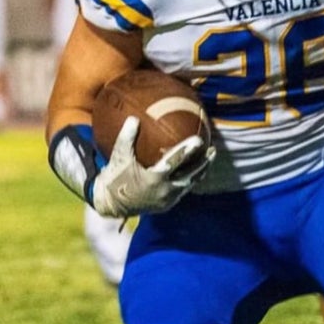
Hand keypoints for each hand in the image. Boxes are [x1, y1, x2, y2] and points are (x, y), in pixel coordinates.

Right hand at [92, 116, 214, 217]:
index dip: (188, 150)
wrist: (110, 204)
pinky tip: (195, 171)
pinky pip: (182, 191)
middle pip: (190, 175)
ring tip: (209, 159)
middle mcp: (164, 190)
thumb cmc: (115, 178)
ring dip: (200, 172)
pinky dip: (190, 180)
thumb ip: (127, 137)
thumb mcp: (118, 156)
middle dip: (204, 163)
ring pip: (189, 184)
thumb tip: (134, 118)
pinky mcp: (166, 205)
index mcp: (154, 178)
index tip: (199, 139)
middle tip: (213, 149)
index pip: (175, 161)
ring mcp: (167, 200)